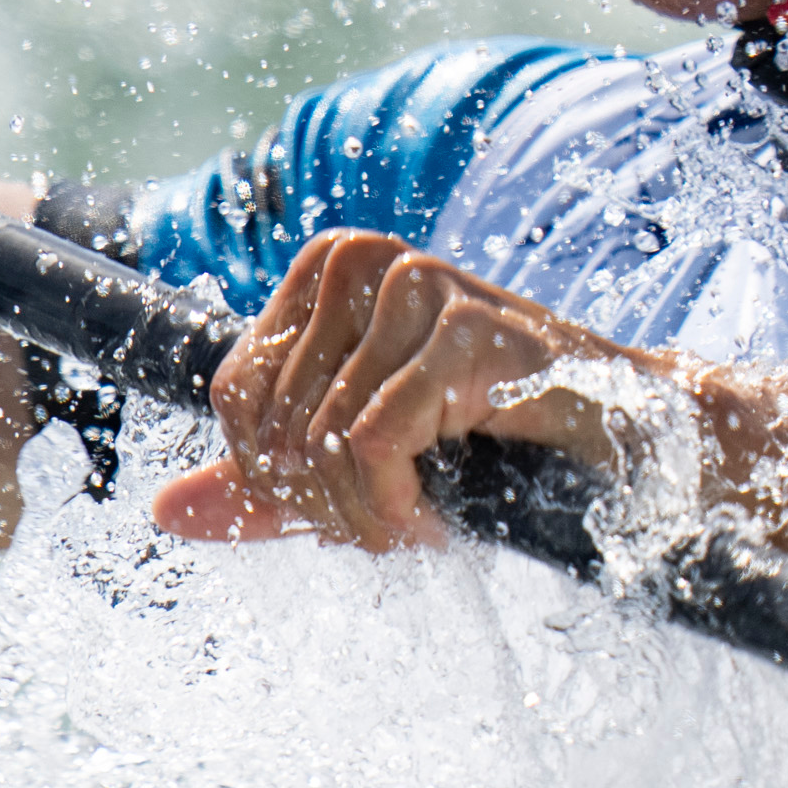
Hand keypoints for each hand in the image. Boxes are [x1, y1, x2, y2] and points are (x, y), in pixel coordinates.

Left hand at [150, 231, 656, 550]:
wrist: (625, 429)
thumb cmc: (491, 436)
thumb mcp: (361, 452)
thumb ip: (264, 480)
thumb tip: (162, 512)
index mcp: (326, 268)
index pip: (236, 392)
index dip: (271, 476)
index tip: (337, 508)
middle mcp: (363, 259)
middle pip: (276, 422)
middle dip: (323, 504)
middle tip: (387, 528)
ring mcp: (416, 287)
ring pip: (323, 441)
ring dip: (365, 517)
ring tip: (419, 525)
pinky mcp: (464, 331)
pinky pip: (373, 446)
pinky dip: (393, 511)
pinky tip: (436, 523)